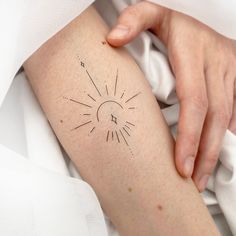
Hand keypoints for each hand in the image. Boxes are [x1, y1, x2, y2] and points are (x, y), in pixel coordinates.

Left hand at [107, 1, 235, 191]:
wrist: (200, 19)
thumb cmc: (173, 23)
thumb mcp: (154, 14)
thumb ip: (134, 21)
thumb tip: (112, 39)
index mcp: (194, 51)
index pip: (194, 99)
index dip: (189, 134)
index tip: (181, 164)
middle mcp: (218, 63)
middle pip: (214, 116)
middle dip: (205, 152)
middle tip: (191, 181)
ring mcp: (231, 72)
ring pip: (228, 118)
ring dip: (215, 150)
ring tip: (201, 177)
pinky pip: (234, 112)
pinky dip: (224, 136)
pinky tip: (215, 154)